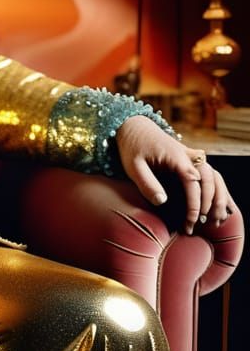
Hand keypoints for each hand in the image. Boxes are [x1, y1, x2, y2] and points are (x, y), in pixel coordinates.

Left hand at [115, 116, 235, 233]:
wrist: (134, 126)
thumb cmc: (132, 147)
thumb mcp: (133, 166)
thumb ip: (147, 183)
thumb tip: (163, 202)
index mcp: (176, 157)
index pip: (193, 183)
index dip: (194, 203)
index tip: (191, 220)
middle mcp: (189, 156)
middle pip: (209, 181)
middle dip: (208, 205)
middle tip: (199, 224)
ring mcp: (193, 156)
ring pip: (215, 177)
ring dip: (218, 198)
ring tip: (214, 219)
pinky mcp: (191, 159)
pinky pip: (210, 174)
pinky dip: (217, 190)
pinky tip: (219, 206)